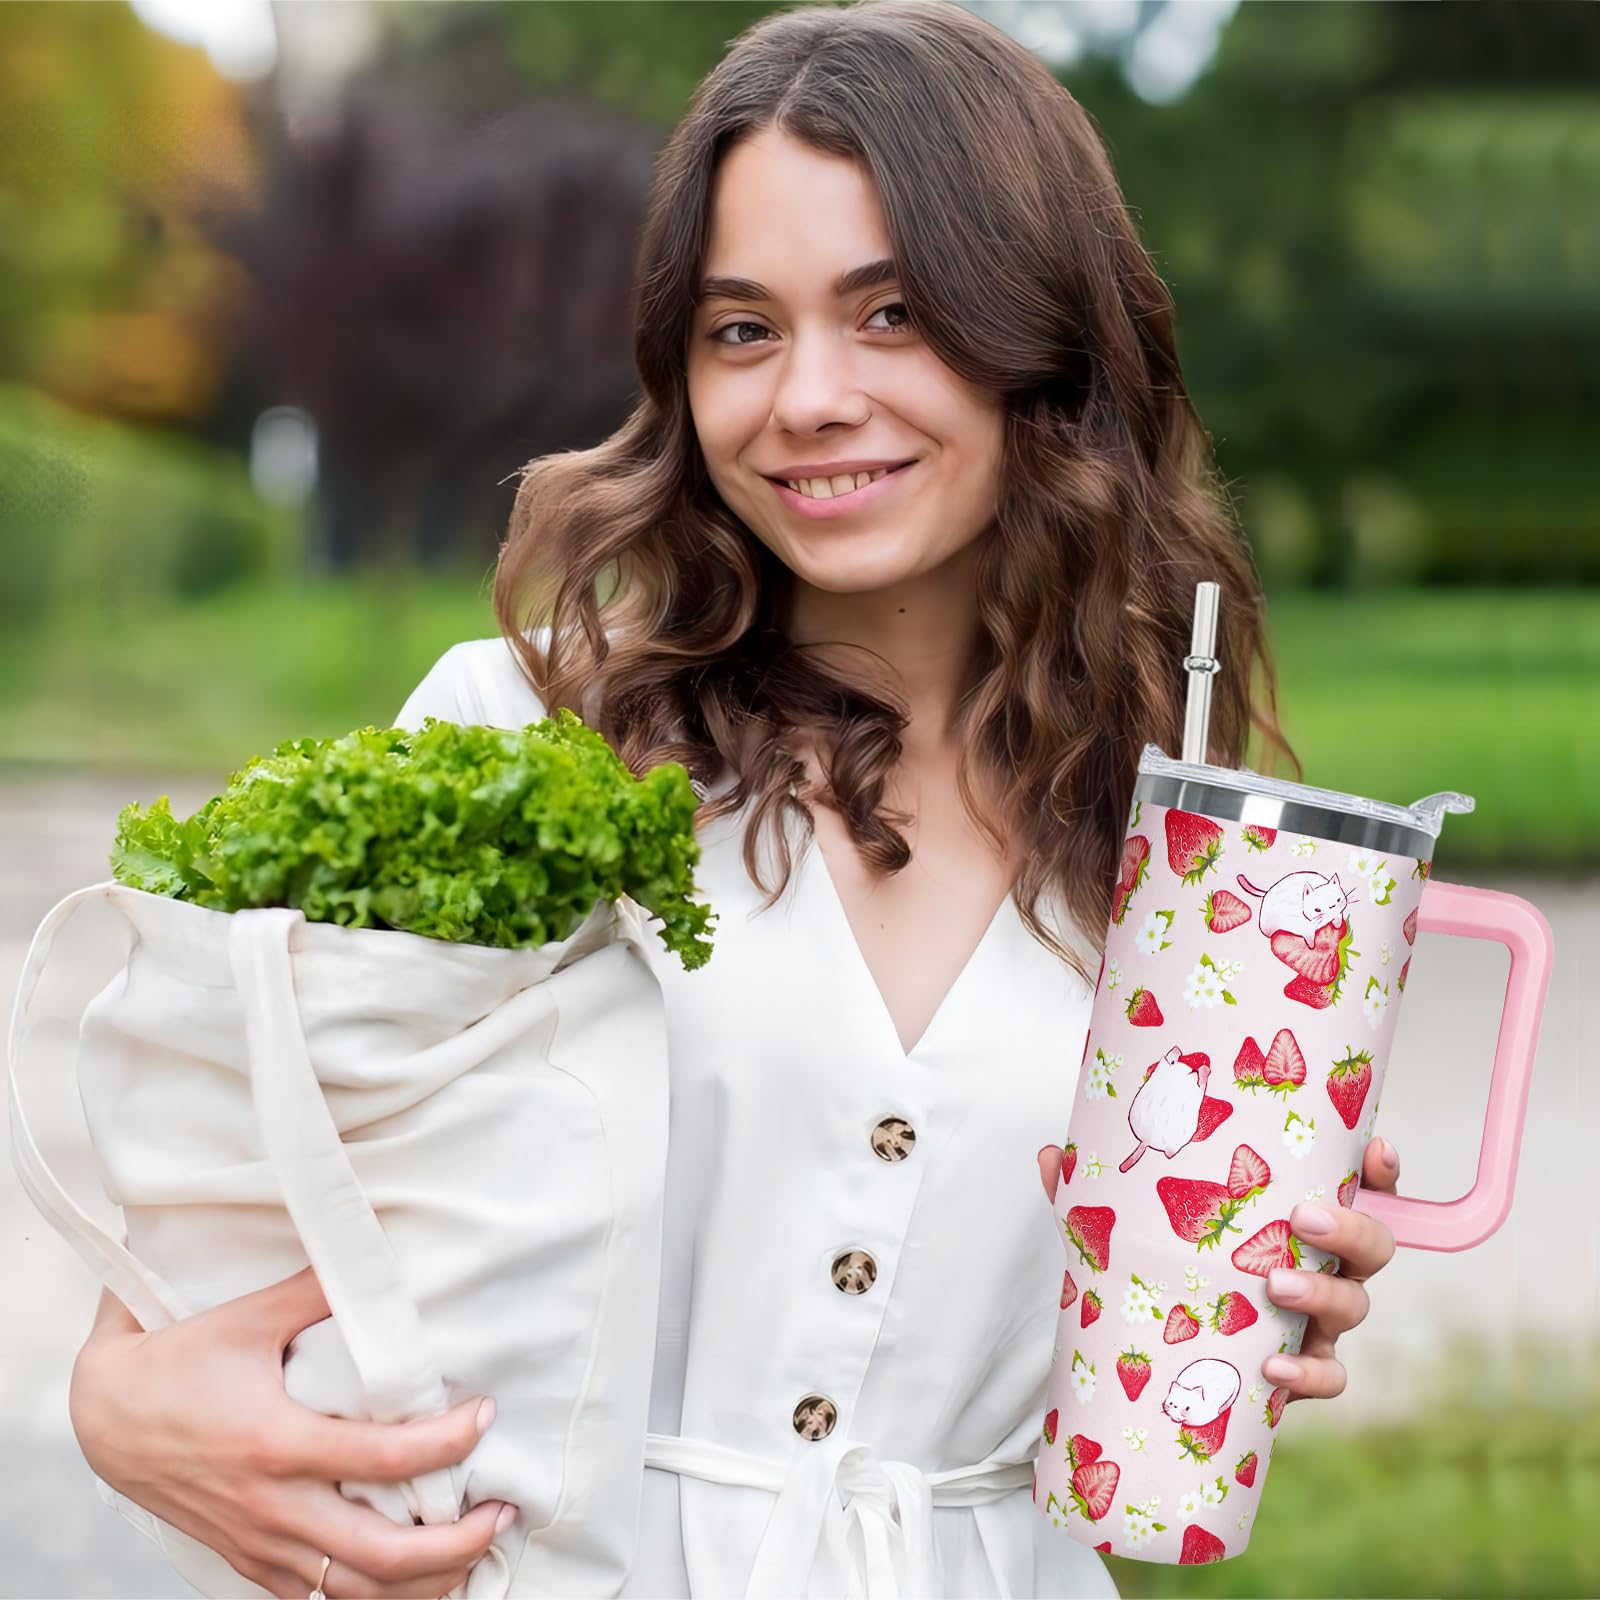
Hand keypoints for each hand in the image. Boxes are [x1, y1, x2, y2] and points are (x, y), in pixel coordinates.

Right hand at [70, 1266, 513, 1599]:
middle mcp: (273, 1507)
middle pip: (382, 1555)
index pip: (386, 1457)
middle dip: (455, 1545)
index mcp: (279, 1444)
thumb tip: (379, 1255)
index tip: (485, 1416)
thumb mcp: (248, 1317)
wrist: (103, 1417)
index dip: (448, 1442)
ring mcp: (259, 1543)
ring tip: (473, 1555)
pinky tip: (408, 1579)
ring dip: (422, 1583)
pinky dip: (370, 1596)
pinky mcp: (246, 1559)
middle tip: (501, 1513)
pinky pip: (317, 1597)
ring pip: (354, 1592)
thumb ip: (319, 1289)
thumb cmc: (177, 1361)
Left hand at [1035, 1135, 1400, 1406]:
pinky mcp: (1301, 1374)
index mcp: (1292, 1216)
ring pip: (1355, 1306)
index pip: (1357, 1186)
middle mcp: (1319, 1264)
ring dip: (1324, 1293)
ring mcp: (1316, 1321)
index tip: (1374, 1151)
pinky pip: (1329, 1377)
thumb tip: (1052, 1154)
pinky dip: (1310, 1374)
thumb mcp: (1124, 1224)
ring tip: (1276, 1283)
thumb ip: (1090, 1192)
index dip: (1379, 1170)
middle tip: (1306, 1217)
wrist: (1153, 1358)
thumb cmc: (1159, 1267)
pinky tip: (1274, 1368)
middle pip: (1373, 1245)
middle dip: (1353, 1228)